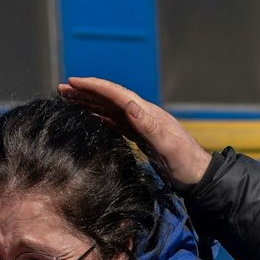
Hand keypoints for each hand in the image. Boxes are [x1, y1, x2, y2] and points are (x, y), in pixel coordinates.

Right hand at [58, 77, 211, 188]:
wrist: (198, 177)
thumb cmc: (185, 163)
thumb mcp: (168, 145)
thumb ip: (149, 126)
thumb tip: (130, 105)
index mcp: (147, 113)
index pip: (116, 94)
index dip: (94, 87)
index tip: (73, 82)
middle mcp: (143, 115)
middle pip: (110, 98)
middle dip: (86, 92)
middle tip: (62, 88)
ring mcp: (141, 125)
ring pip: (110, 109)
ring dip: (89, 103)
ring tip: (69, 100)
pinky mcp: (140, 136)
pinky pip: (115, 122)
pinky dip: (99, 117)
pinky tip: (89, 118)